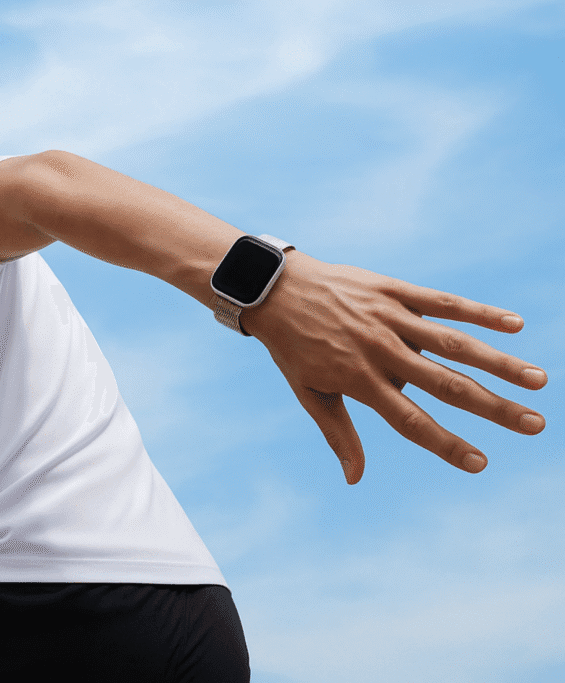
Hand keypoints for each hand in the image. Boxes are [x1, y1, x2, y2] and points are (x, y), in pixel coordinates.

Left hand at [243, 252, 547, 483]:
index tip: (480, 463)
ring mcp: (390, 319)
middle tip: (535, 425)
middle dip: (493, 407)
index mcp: (361, 381)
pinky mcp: (394, 291)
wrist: (274, 290)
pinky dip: (478, 312)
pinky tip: (514, 324)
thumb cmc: (293, 347)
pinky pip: (442, 302)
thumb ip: (338, 434)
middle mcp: (381, 351)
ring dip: (499, 362)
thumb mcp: (309, 393)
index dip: (446, 444)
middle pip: (446, 384)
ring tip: (537, 381)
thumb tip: (354, 479)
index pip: (411, 421)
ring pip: (453, 343)